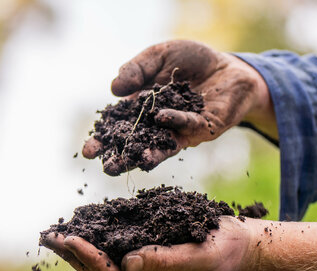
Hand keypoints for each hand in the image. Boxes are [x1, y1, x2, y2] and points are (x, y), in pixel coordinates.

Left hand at [41, 216, 252, 270]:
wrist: (243, 247)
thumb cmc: (226, 250)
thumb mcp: (200, 255)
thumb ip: (165, 260)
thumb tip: (125, 261)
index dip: (88, 257)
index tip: (68, 238)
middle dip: (73, 255)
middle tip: (48, 237)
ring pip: (104, 264)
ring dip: (79, 250)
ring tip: (55, 235)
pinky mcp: (148, 259)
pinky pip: (116, 253)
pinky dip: (97, 242)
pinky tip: (83, 230)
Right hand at [83, 40, 272, 174]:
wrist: (229, 65)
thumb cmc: (191, 61)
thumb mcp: (158, 57)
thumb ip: (136, 69)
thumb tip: (114, 89)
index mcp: (141, 109)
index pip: (118, 127)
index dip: (103, 139)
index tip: (88, 152)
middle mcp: (157, 125)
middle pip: (134, 144)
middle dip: (118, 156)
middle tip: (104, 167)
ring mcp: (179, 130)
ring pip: (157, 146)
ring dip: (141, 156)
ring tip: (125, 166)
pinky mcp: (201, 128)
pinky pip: (185, 126)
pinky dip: (173, 120)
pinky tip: (160, 118)